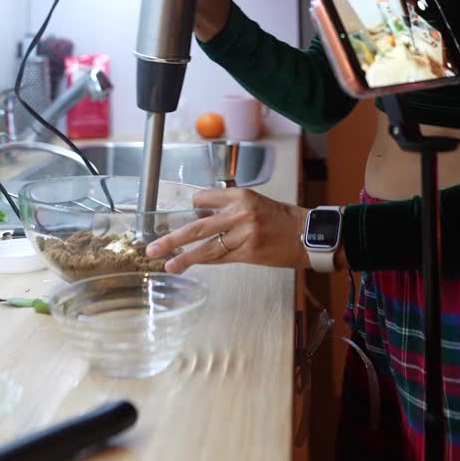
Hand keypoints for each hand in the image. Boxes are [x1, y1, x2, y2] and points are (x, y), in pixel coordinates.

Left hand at [145, 188, 309, 272]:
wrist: (307, 234)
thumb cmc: (282, 218)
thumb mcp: (255, 203)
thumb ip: (230, 208)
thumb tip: (203, 217)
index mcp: (240, 195)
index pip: (202, 199)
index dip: (191, 208)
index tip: (180, 216)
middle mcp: (239, 213)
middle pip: (197, 226)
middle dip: (172, 238)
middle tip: (153, 247)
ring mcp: (243, 234)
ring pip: (206, 247)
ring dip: (183, 257)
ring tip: (166, 265)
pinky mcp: (248, 253)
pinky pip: (220, 258)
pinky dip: (204, 261)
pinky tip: (191, 265)